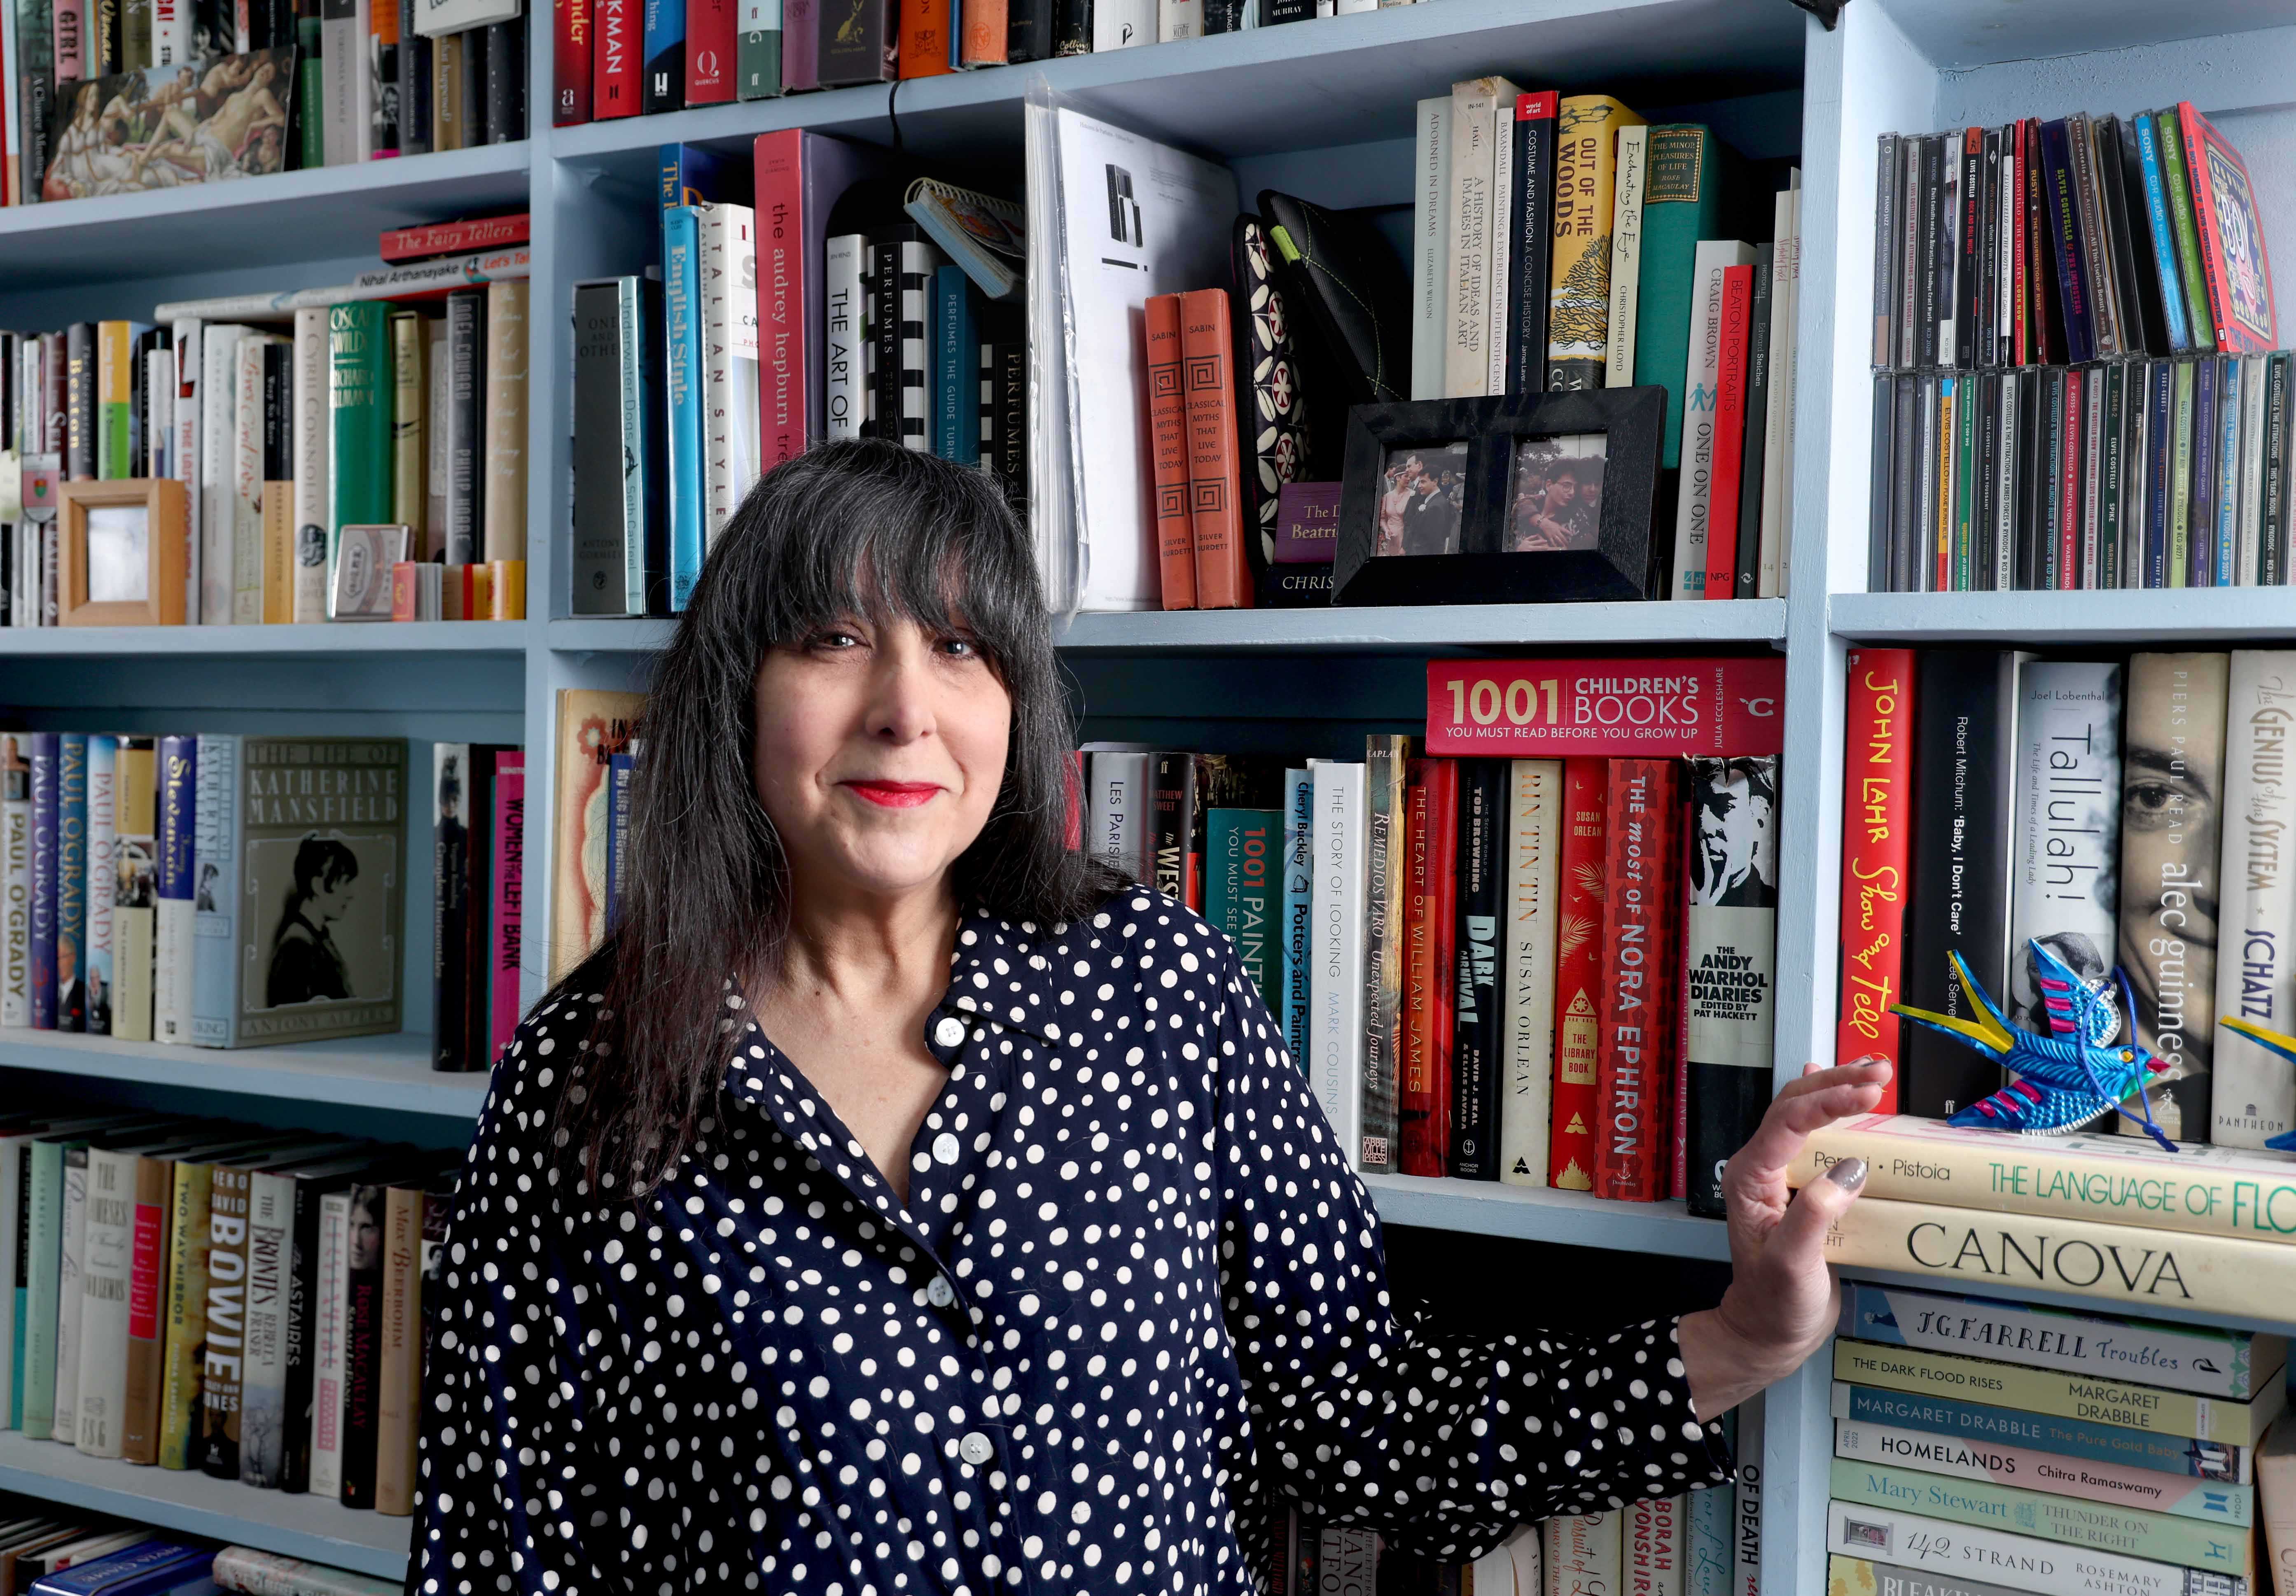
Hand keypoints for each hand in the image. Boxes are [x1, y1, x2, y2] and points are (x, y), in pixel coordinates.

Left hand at [1676, 1056, 1891, 1417]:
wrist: (1768, 1332)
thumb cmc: (1775, 1304)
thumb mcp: (1792, 1265)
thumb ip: (1815, 1215)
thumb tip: (1850, 1167)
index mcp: (1751, 1177)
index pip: (1788, 1122)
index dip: (1828, 1101)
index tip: (1868, 1092)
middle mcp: (1761, 1168)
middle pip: (1795, 1106)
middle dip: (1837, 1083)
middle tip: (1882, 1072)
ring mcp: (1780, 1175)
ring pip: (1804, 1114)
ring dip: (1838, 1089)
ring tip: (1877, 1072)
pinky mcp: (1801, 1186)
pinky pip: (1814, 1135)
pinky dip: (1832, 1109)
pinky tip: (1839, 1089)